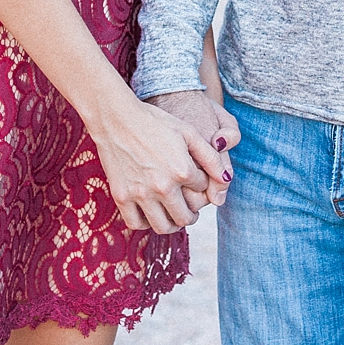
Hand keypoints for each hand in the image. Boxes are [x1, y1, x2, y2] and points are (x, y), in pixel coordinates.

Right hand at [91, 95, 230, 234]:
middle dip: (192, 213)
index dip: (201, 184)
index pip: (202, 191)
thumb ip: (211, 157)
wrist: (117, 118)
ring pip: (163, 227)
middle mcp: (163, 187)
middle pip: (186, 217)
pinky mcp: (122, 197)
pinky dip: (145, 223)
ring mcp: (141, 194)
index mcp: (182, 170)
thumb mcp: (188, 132)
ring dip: (172, 224)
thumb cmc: (155, 122)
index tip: (194, 178)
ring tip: (173, 213)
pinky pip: (136, 224)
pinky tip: (150, 211)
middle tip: (190, 208)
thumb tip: (226, 179)